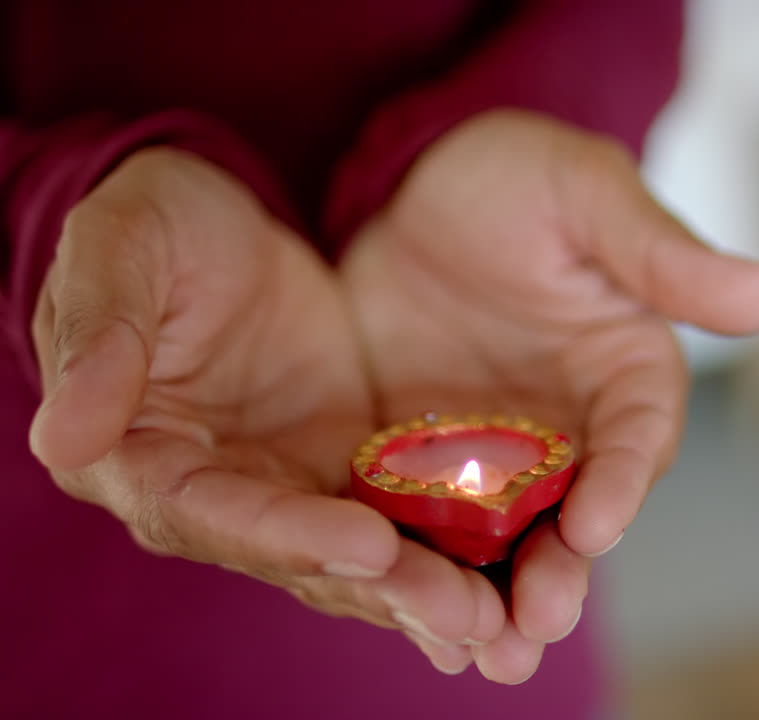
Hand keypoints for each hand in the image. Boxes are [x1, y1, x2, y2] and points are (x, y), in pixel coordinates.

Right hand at [28, 149, 501, 661]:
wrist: (216, 219)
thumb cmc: (152, 225)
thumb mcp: (119, 252)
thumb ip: (102, 337)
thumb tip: (64, 438)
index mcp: (147, 457)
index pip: (213, 514)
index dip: (287, 536)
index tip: (369, 546)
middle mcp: (222, 493)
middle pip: (302, 558)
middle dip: (387, 591)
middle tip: (469, 618)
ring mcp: (290, 486)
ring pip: (361, 557)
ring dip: (431, 594)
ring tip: (507, 625)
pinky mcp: (346, 468)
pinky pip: (403, 519)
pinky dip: (451, 553)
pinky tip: (513, 585)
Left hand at [341, 110, 758, 681]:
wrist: (413, 187)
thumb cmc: (519, 179)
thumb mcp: (588, 200)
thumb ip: (662, 256)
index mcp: (626, 374)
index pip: (637, 438)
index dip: (622, 481)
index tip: (598, 522)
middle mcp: (571, 431)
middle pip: (576, 514)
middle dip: (561, 571)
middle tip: (537, 625)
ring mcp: (496, 458)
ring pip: (505, 541)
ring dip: (497, 599)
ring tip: (482, 654)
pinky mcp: (424, 466)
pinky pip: (425, 526)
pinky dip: (419, 570)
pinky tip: (401, 611)